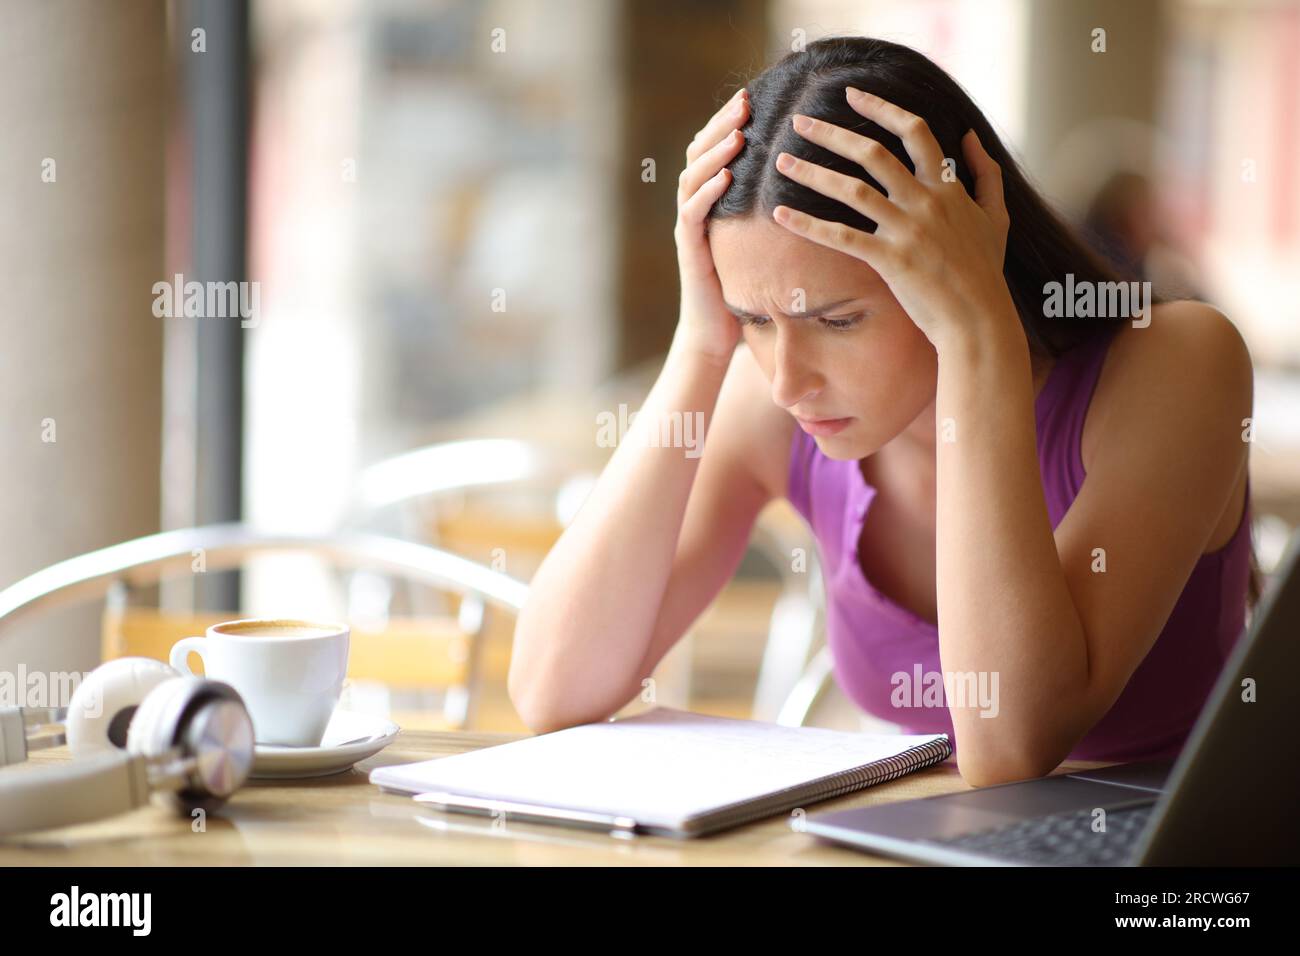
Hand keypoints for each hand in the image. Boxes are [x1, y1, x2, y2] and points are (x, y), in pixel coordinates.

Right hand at [672, 87, 749, 364]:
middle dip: (723, 124)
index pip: (716, 149)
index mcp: (711, 201)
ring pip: (693, 177)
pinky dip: (708, 192)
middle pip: (700, 152)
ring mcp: (688, 227)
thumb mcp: (759, 241)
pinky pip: (693, 214)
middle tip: (745, 101)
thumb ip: (767, 211)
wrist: (715, 334)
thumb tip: (807, 184)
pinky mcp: (689, 250)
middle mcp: (694, 208)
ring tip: (738, 132)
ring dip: (716, 152)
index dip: (730, 121)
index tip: (754, 97)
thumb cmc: (742, 288)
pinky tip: (726, 177)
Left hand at [770, 87, 1015, 350]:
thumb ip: (986, 173)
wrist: (979, 319)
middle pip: (873, 153)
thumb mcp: (996, 216)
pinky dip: (808, 225)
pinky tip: (781, 215)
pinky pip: (841, 237)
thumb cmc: (985, 272)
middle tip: (799, 120)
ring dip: (812, 173)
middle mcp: (925, 201)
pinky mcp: (890, 260)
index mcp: (946, 187)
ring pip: (851, 190)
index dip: (881, 108)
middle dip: (832, 133)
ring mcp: (907, 230)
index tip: (852, 95)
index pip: (914, 131)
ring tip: (781, 161)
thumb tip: (971, 135)